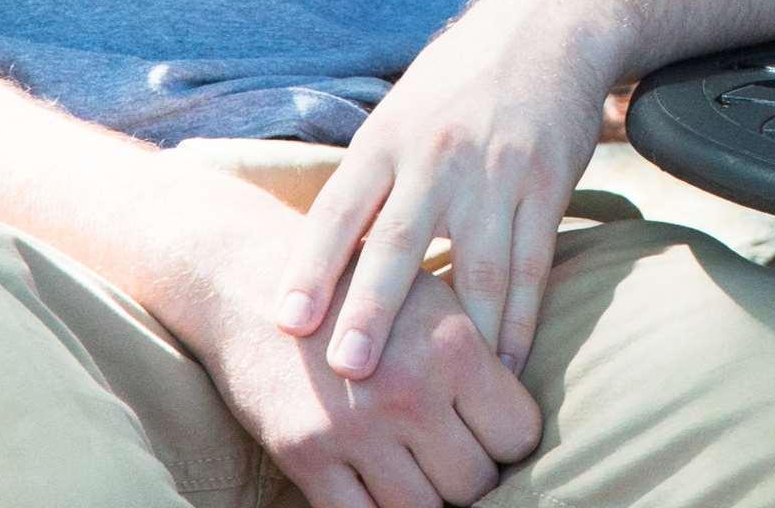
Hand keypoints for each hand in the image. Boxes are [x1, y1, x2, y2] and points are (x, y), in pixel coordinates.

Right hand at [130, 166, 541, 507]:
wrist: (253, 287)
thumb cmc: (359, 291)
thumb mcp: (431, 300)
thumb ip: (479, 357)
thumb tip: (522, 428)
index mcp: (453, 345)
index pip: (519, 433)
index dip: (509, 440)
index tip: (491, 433)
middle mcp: (408, 389)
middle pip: (476, 481)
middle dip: (471, 475)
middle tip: (452, 455)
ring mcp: (354, 429)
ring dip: (428, 498)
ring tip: (420, 471)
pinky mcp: (306, 457)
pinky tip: (379, 486)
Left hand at [280, 0, 617, 382]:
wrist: (547, 25)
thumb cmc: (455, 82)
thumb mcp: (398, 114)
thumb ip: (368, 182)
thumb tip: (318, 262)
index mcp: (387, 138)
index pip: (339, 209)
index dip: (310, 267)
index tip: (287, 323)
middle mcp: (436, 155)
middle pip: (399, 241)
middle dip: (372, 309)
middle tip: (348, 371)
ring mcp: (496, 171)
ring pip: (475, 264)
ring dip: (456, 334)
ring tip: (436, 392)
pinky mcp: (548, 183)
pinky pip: (532, 263)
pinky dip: (520, 319)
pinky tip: (506, 363)